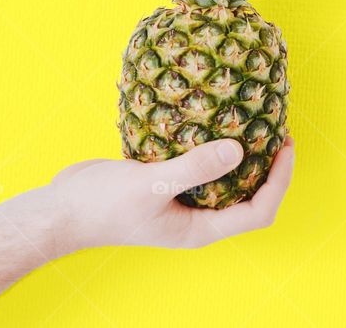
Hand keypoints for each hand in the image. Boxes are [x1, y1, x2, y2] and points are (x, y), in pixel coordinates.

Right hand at [49, 136, 293, 252]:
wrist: (60, 209)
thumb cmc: (102, 206)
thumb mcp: (152, 184)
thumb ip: (195, 168)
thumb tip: (238, 149)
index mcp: (201, 228)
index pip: (258, 211)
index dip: (279, 181)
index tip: (285, 145)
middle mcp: (197, 216)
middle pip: (250, 194)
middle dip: (267, 164)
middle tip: (275, 126)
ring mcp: (182, 200)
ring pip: (225, 177)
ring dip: (242, 152)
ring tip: (252, 117)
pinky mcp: (166, 181)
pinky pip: (199, 163)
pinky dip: (211, 144)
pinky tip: (213, 116)